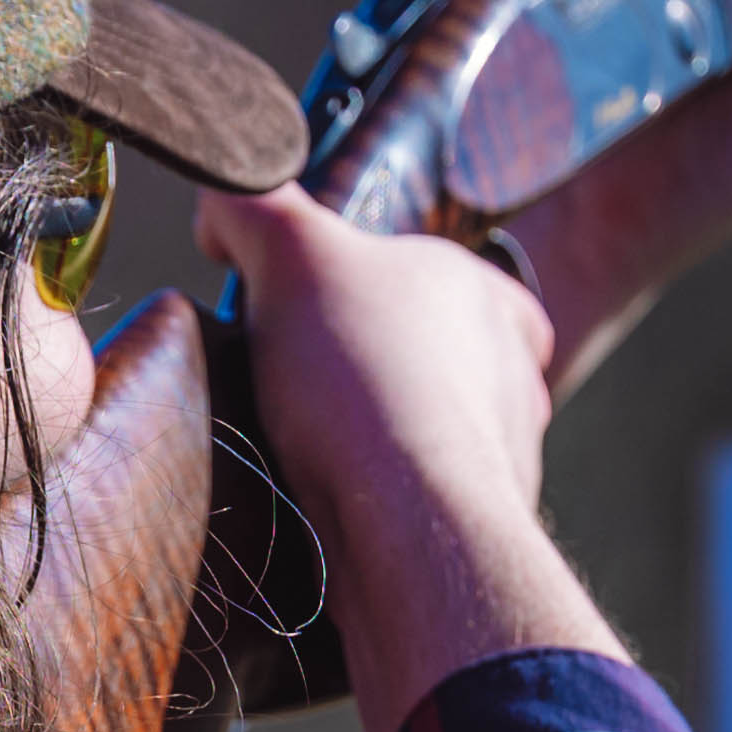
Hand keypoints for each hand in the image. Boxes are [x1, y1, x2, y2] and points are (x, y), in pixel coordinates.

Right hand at [201, 181, 616, 731]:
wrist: (408, 525)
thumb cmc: (365, 380)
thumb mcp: (289, 248)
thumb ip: (252, 203)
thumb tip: (221, 212)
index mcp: (485, 295)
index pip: (444, 273)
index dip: (374, 285)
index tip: (312, 312)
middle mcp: (510, 373)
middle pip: (427, 355)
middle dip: (365, 368)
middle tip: (294, 379)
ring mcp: (501, 455)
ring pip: (424, 432)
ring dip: (368, 440)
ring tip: (303, 447)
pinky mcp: (472, 527)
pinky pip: (415, 503)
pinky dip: (373, 503)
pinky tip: (325, 502)